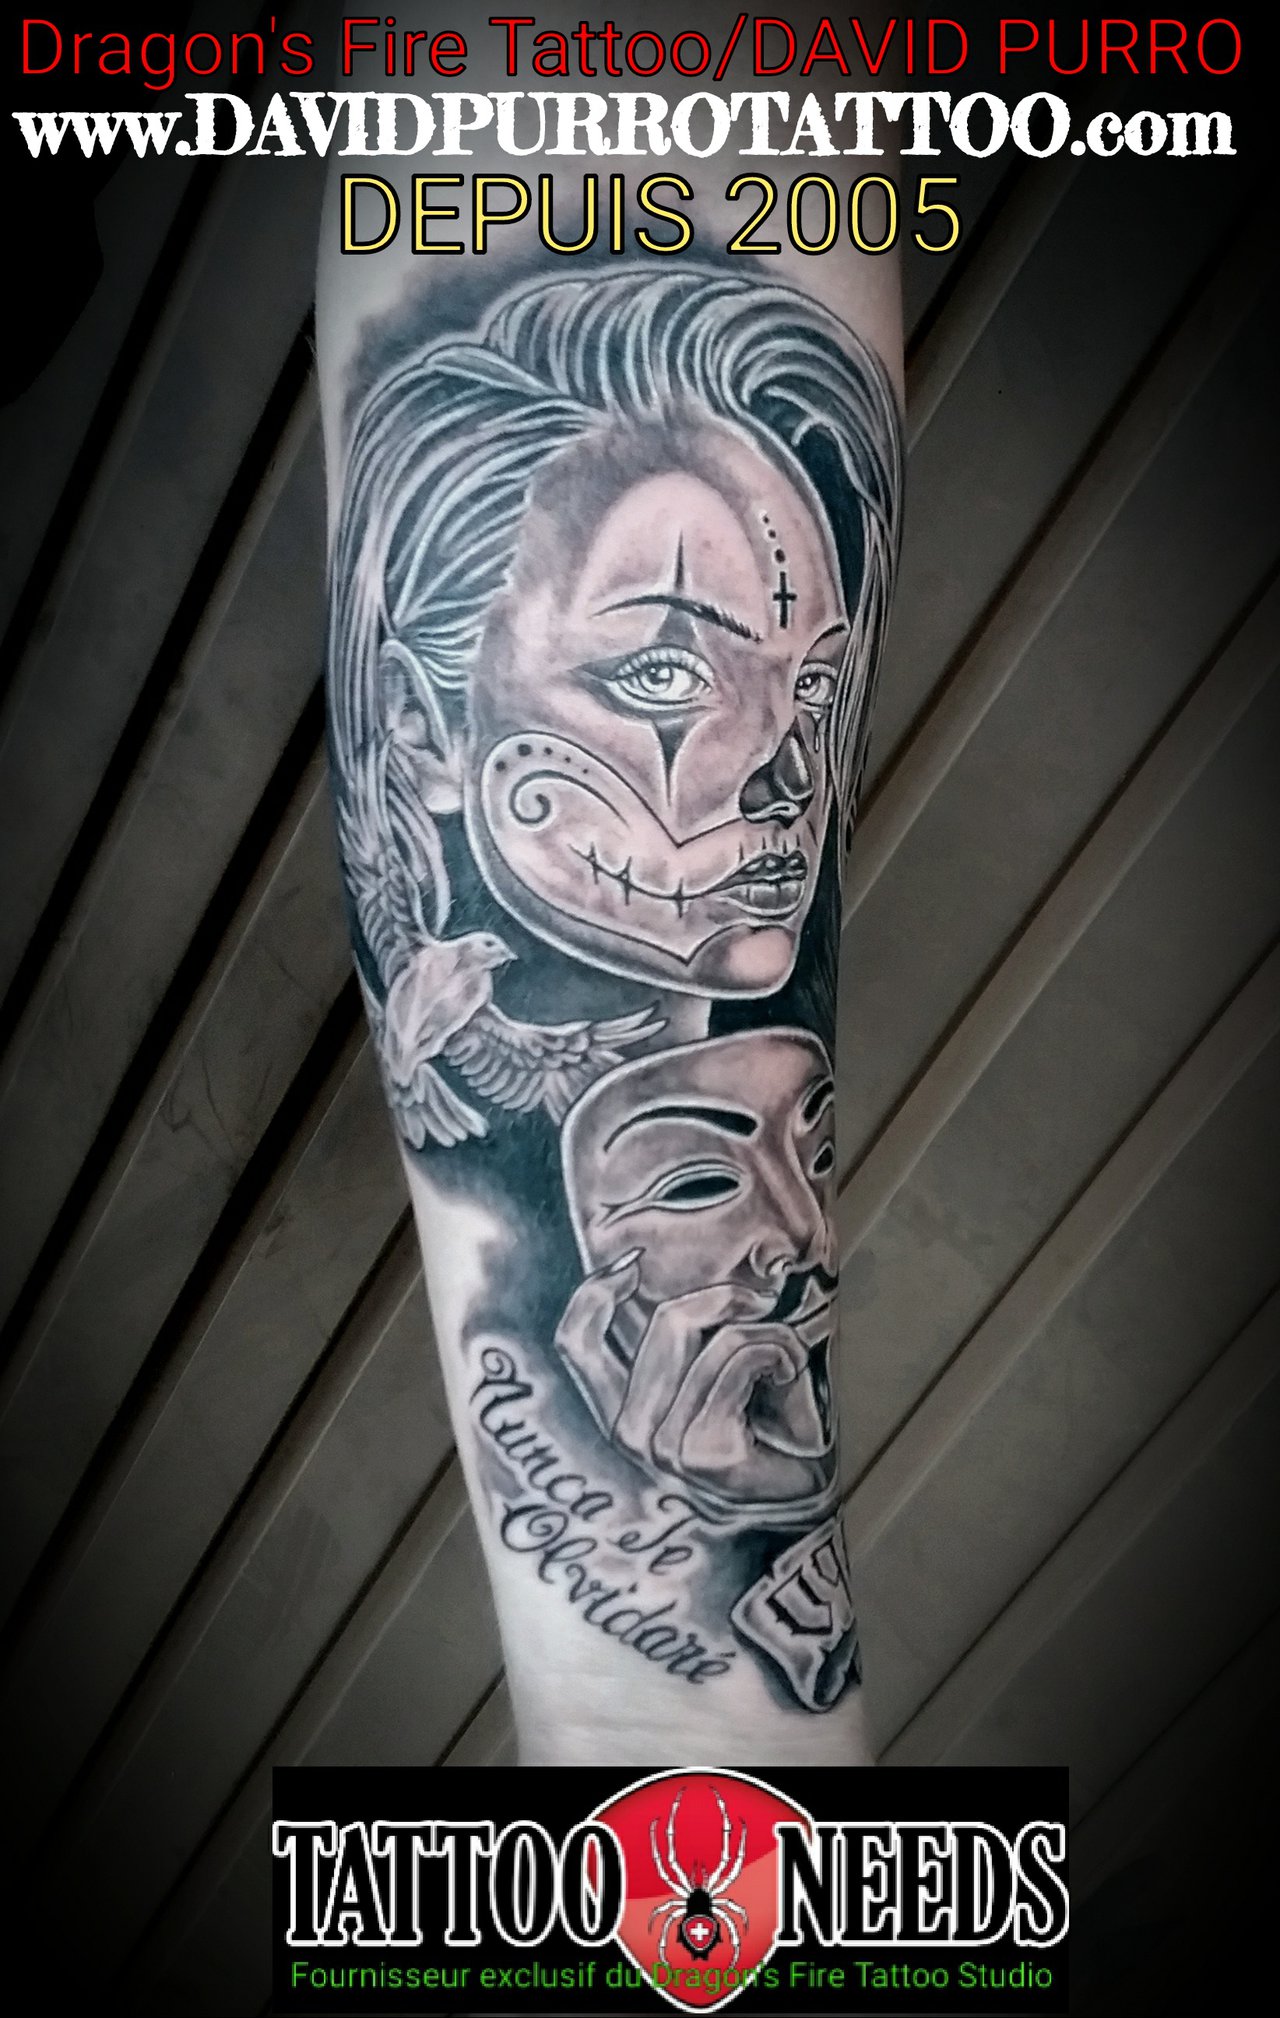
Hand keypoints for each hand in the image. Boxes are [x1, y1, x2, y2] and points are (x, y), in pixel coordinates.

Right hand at [552, 1251, 833, 1513]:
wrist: (801, 1495)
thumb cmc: (765, 1427)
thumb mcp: (710, 1372)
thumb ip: (680, 1337)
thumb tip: (651, 1260)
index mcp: (618, 1410)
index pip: (575, 1342)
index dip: (596, 1291)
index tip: (634, 1262)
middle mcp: (628, 1432)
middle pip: (666, 1322)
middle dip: (723, 1298)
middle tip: (761, 1304)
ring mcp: (660, 1447)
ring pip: (716, 1339)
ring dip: (768, 1332)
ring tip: (786, 1359)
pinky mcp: (701, 1452)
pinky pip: (742, 1358)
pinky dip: (782, 1351)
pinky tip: (792, 1376)